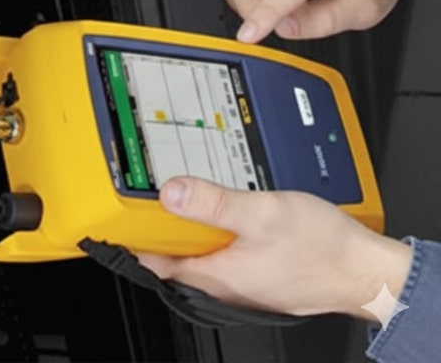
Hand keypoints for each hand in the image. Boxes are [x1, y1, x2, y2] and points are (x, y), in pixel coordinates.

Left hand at [135, 177, 411, 320]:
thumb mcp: (263, 213)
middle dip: (155, 228)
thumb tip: (171, 192)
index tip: (109, 219)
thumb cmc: (324, 250)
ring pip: (198, 253)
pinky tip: (219, 211)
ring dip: (185, 228)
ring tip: (175, 196)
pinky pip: (222, 252)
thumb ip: (215, 202)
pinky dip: (212, 231)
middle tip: (139, 195)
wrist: (368, 271)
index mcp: (216, 275)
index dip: (129, 240)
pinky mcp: (258, 273)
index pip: (153, 262)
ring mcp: (241, 281)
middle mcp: (224, 284)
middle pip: (173, 256)